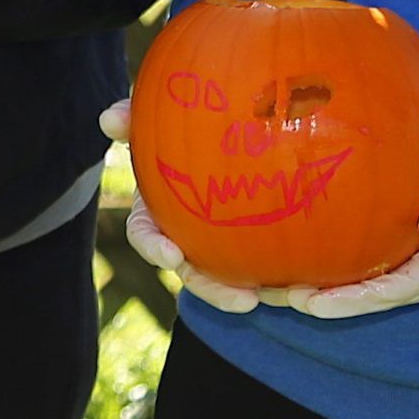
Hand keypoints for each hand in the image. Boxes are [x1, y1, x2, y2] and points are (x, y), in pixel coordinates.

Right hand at [104, 98, 280, 314]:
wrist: (241, 132)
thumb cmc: (189, 130)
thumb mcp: (162, 123)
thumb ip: (136, 119)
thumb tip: (108, 118)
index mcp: (160, 211)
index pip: (147, 234)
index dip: (154, 247)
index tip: (171, 255)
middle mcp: (188, 236)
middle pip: (194, 271)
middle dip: (214, 290)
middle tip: (243, 300)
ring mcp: (222, 247)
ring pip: (234, 280)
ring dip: (253, 293)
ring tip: (280, 299)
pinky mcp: (258, 250)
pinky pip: (270, 270)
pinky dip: (288, 280)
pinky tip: (311, 285)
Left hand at [296, 124, 418, 319]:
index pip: (401, 288)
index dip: (361, 300)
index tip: (320, 303)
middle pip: (382, 296)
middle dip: (338, 304)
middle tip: (292, 300)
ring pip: (375, 286)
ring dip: (334, 293)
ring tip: (287, 291)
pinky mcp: (410, 246)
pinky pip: (373, 266)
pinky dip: (342, 270)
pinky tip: (306, 262)